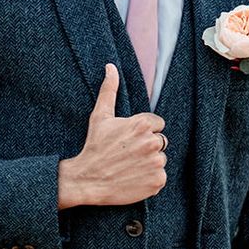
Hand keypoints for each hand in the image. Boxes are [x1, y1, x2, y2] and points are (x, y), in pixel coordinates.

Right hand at [58, 63, 166, 208]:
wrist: (88, 180)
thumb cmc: (94, 146)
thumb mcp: (100, 116)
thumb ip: (109, 90)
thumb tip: (111, 67)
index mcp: (141, 124)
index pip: (157, 124)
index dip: (143, 131)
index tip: (128, 139)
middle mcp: (152, 142)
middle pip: (160, 141)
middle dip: (147, 146)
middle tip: (128, 153)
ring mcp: (155, 163)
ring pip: (160, 159)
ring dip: (149, 162)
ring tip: (129, 166)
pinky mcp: (157, 181)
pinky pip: (160, 176)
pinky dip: (150, 178)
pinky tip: (134, 177)